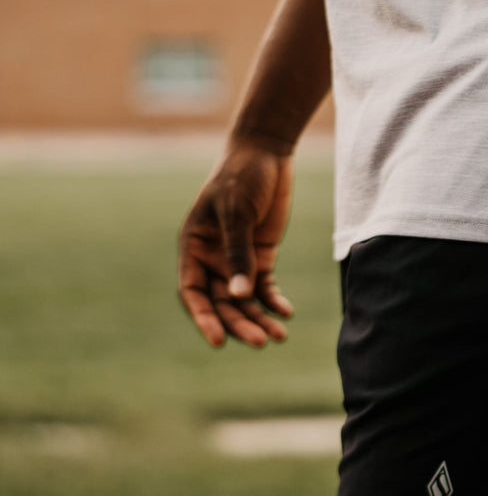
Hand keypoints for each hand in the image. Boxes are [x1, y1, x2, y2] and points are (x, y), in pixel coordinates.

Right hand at [178, 138, 294, 347]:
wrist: (267, 154)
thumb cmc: (242, 178)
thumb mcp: (237, 213)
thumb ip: (238, 253)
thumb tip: (239, 295)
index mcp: (193, 247)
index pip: (193, 292)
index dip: (204, 318)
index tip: (218, 341)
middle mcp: (212, 258)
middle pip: (222, 302)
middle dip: (240, 324)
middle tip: (262, 341)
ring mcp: (236, 259)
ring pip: (245, 300)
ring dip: (259, 318)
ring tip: (279, 336)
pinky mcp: (261, 256)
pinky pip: (265, 287)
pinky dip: (274, 301)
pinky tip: (286, 312)